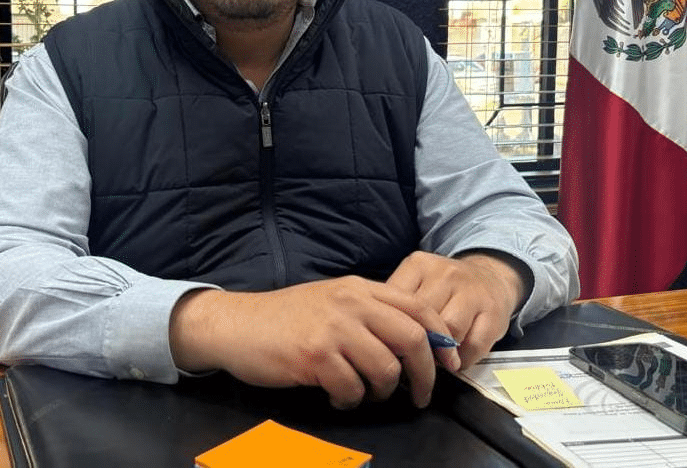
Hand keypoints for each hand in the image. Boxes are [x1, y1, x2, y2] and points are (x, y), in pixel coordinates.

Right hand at [168, 277, 458, 408]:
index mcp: (359, 288)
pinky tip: (335, 395)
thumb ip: (368, 312)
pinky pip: (352, 388)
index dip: (441, 339)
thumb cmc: (286, 318)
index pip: (419, 308)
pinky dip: (349, 399)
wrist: (237, 325)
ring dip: (381, 391)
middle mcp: (350, 303)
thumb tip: (413, 342)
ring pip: (385, 368)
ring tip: (364, 393)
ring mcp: (333, 328)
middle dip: (424, 374)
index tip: (449, 365)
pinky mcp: (315, 355)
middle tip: (419, 395)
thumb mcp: (332, 301)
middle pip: (412, 338)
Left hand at [386, 250, 527, 368]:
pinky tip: (456, 359)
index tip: (391, 342)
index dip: (392, 327)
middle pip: (422, 317)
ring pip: (449, 331)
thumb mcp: (416, 282)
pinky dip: (463, 360)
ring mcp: (472, 292)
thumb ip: (398, 304)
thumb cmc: (444, 287)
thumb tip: (381, 339)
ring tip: (434, 360)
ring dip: (440, 353)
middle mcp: (445, 274)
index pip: (397, 300)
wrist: (491, 276)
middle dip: (416, 342)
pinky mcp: (493, 314)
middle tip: (412, 357)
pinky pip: (474, 346)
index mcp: (419, 265)